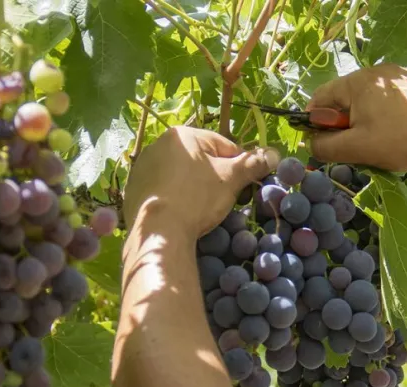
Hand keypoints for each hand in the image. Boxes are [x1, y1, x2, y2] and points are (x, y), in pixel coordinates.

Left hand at [123, 126, 278, 239]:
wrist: (159, 231)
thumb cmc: (198, 198)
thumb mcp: (231, 179)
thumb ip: (252, 164)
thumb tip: (273, 154)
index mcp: (183, 135)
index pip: (223, 145)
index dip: (238, 166)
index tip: (243, 186)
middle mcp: (158, 144)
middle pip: (200, 159)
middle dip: (214, 176)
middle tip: (223, 199)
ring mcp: (142, 166)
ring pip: (180, 174)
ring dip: (193, 186)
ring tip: (201, 209)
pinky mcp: (133, 188)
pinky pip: (163, 189)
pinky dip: (174, 198)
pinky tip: (181, 213)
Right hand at [307, 64, 406, 171]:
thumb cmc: (401, 140)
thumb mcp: (357, 148)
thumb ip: (326, 147)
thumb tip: (311, 143)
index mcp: (357, 81)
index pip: (322, 97)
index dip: (314, 121)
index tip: (320, 142)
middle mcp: (378, 71)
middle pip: (348, 99)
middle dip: (346, 125)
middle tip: (356, 149)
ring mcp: (402, 75)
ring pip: (373, 101)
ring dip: (369, 122)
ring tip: (382, 145)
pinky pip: (394, 101)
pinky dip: (391, 118)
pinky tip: (403, 134)